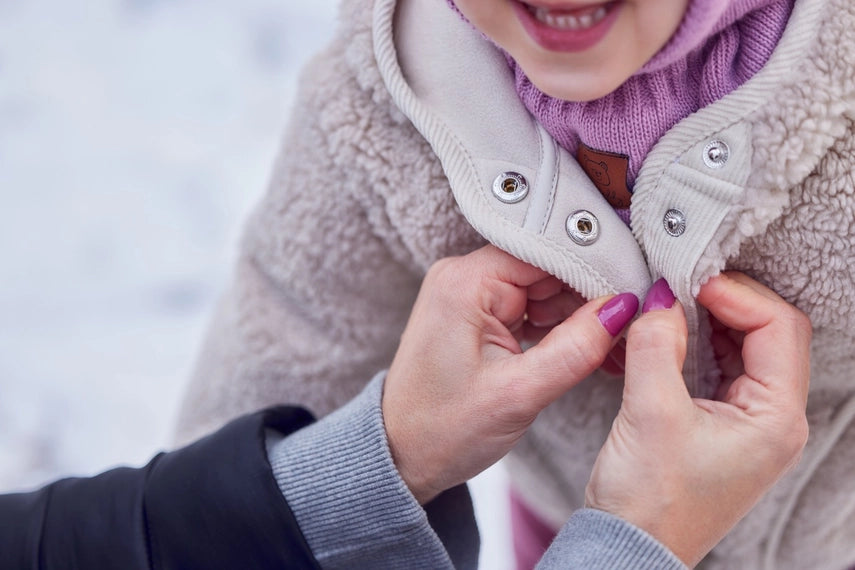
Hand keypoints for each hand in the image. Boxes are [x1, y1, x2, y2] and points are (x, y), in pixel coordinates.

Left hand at [383, 245, 637, 503]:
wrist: (401, 456)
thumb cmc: (442, 430)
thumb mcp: (518, 393)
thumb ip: (576, 347)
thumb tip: (625, 306)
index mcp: (463, 282)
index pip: (544, 250)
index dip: (593, 266)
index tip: (636, 287)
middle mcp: (464, 278)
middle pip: (547, 267)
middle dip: (591, 295)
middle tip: (633, 323)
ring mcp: (471, 296)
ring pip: (544, 289)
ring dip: (580, 315)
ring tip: (615, 344)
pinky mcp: (479, 316)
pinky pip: (531, 308)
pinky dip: (560, 328)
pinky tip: (589, 348)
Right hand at [585, 273, 810, 566]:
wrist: (629, 548)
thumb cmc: (650, 501)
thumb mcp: (650, 412)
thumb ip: (656, 345)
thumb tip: (659, 297)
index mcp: (775, 418)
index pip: (777, 327)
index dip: (734, 293)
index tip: (687, 280)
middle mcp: (773, 419)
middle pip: (767, 331)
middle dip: (724, 300)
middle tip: (678, 284)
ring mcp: (749, 422)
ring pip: (743, 346)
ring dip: (708, 319)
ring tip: (668, 303)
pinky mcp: (720, 424)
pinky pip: (720, 366)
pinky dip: (696, 342)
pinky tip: (666, 333)